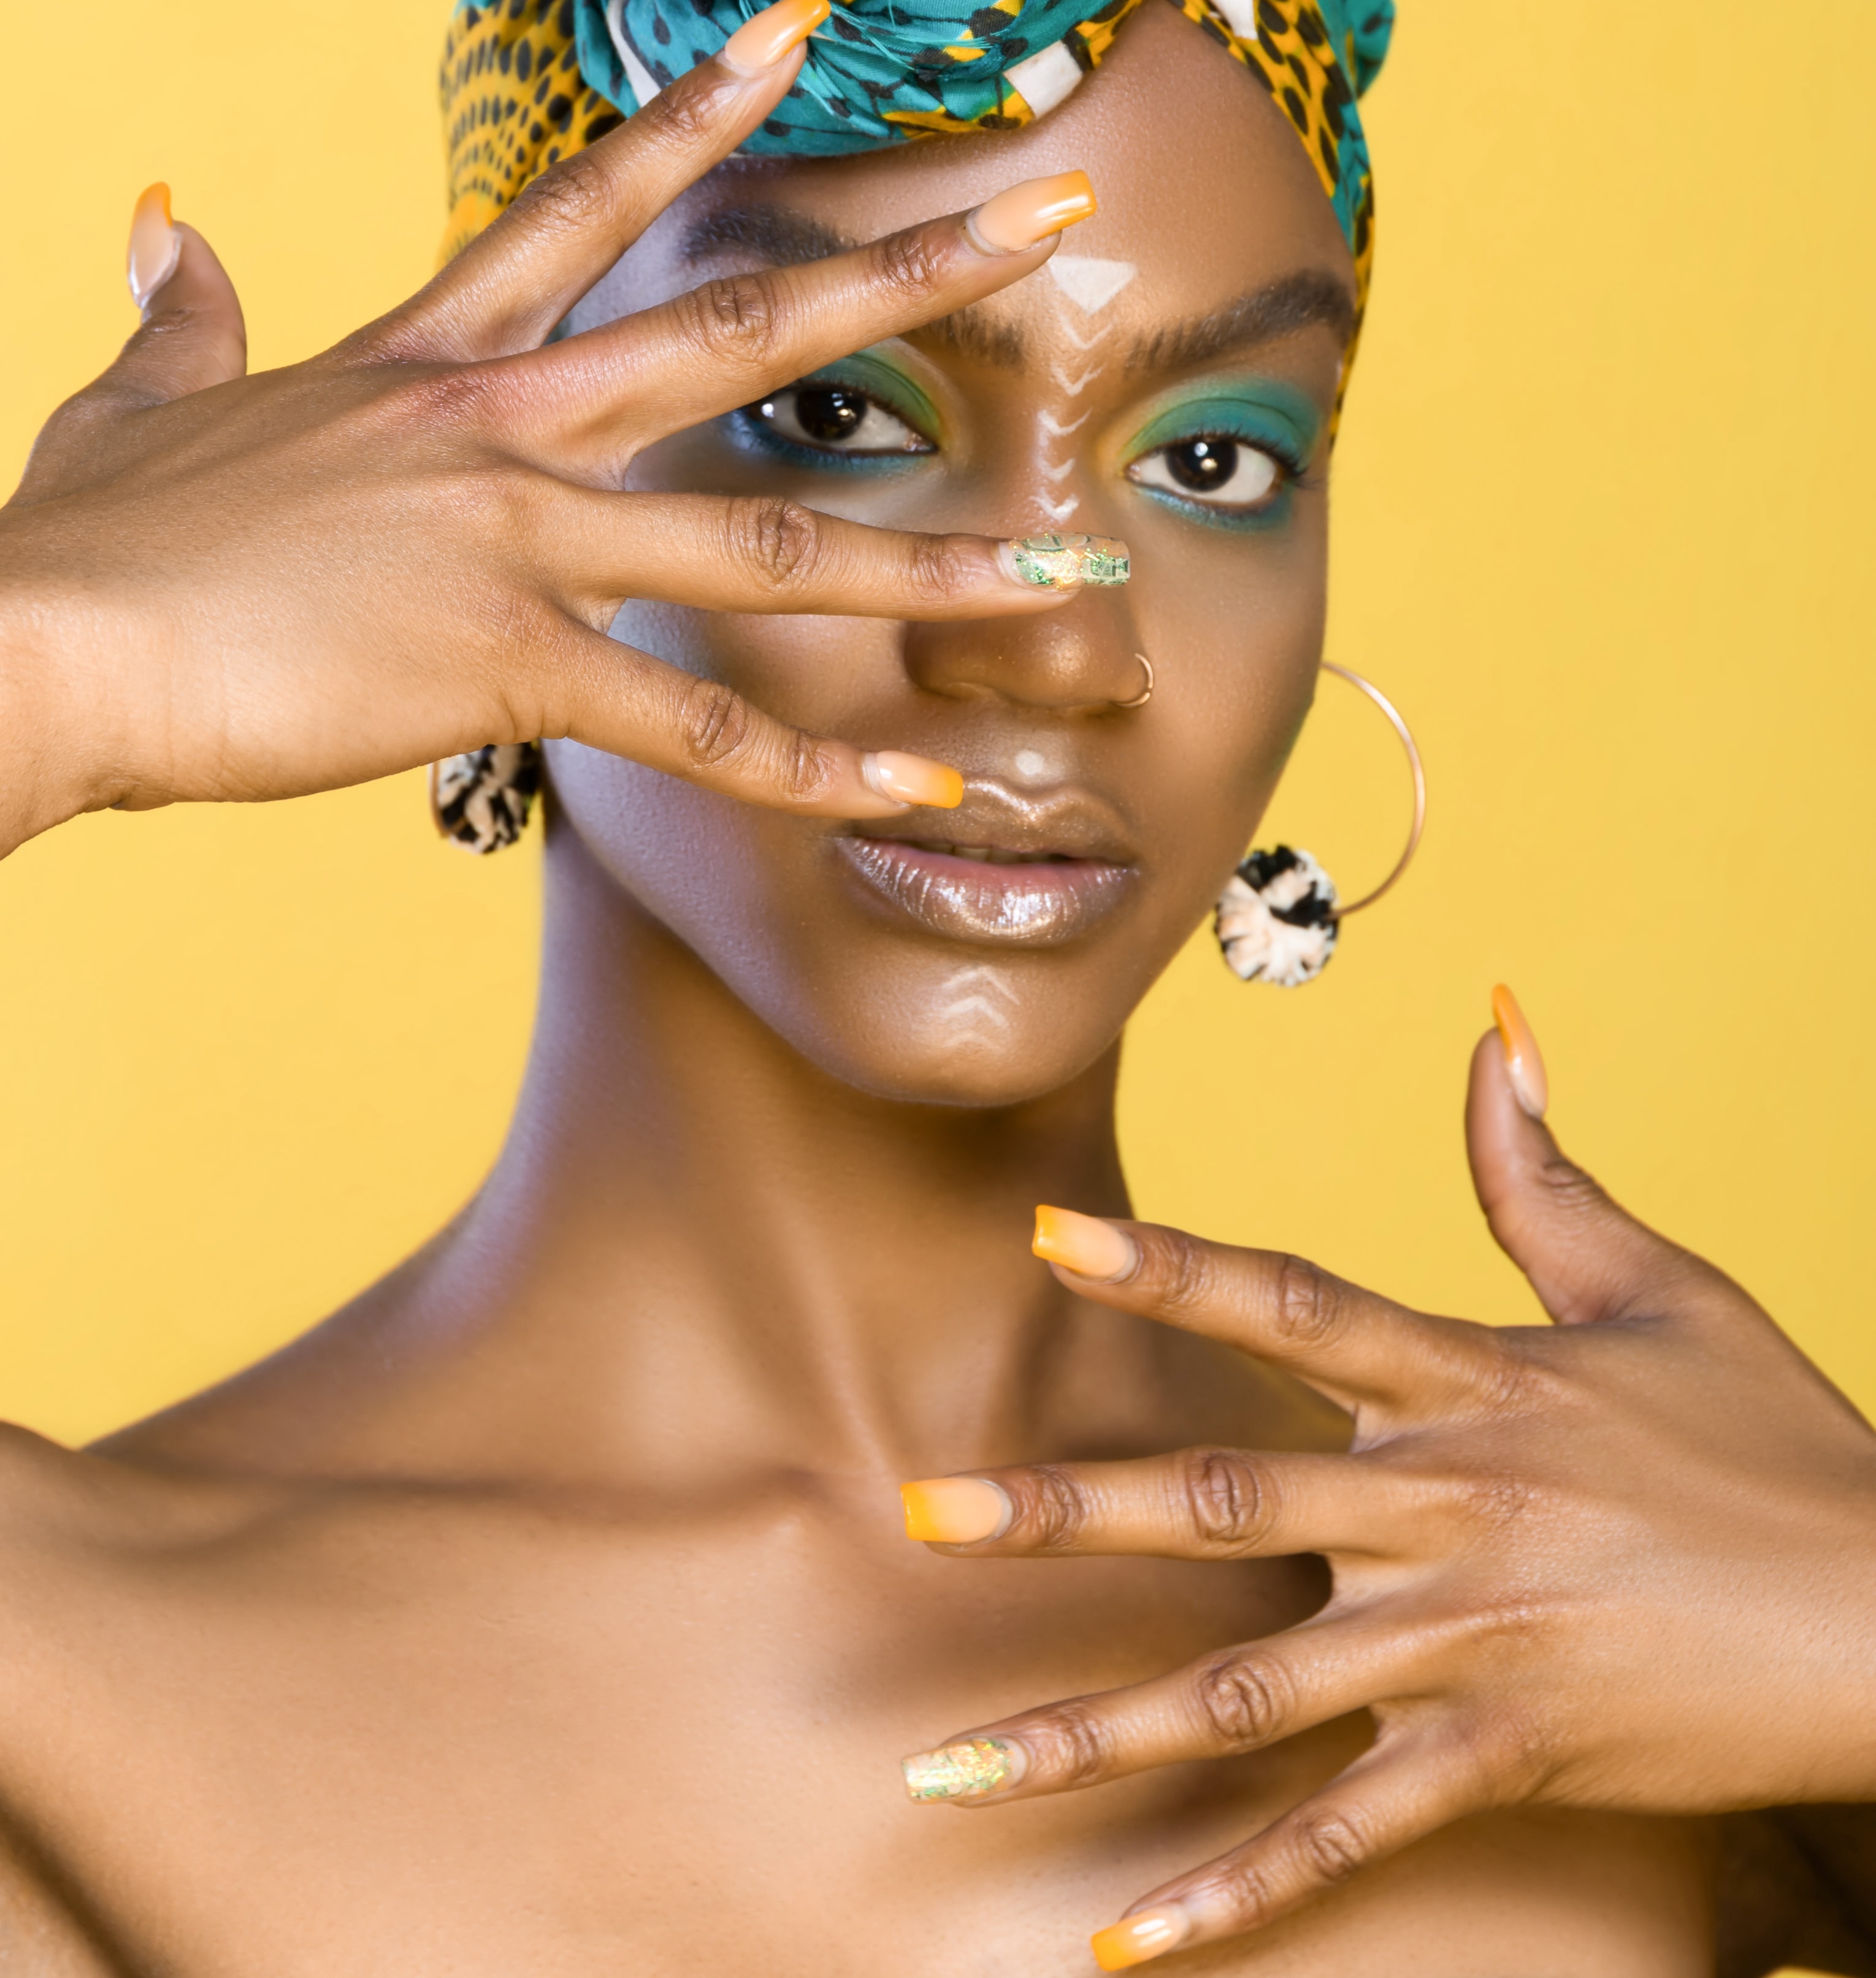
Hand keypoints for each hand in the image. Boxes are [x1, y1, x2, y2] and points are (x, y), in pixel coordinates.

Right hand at [0, 0, 1100, 855]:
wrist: (33, 642)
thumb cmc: (89, 541)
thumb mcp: (144, 395)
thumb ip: (185, 305)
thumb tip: (164, 212)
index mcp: (431, 360)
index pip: (589, 205)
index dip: (702, 112)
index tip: (802, 29)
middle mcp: (500, 429)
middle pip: (739, 330)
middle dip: (910, 273)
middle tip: (1055, 214)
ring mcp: (513, 541)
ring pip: (767, 545)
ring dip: (934, 561)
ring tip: (1068, 567)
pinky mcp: (501, 667)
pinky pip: (694, 734)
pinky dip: (813, 775)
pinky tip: (919, 797)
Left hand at [898, 992, 1875, 1965]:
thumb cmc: (1777, 1441)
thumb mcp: (1661, 1289)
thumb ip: (1543, 1172)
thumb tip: (1495, 1023)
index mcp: (1475, 1380)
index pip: (1294, 1305)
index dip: (1169, 1268)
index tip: (1047, 1236)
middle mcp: (1449, 1506)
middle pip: (1227, 1501)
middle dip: (1062, 1511)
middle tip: (916, 1512)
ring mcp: (1470, 1641)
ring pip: (1247, 1689)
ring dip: (1087, 1731)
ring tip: (948, 1769)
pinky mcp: (1503, 1756)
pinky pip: (1344, 1835)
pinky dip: (1231, 1890)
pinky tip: (1120, 1940)